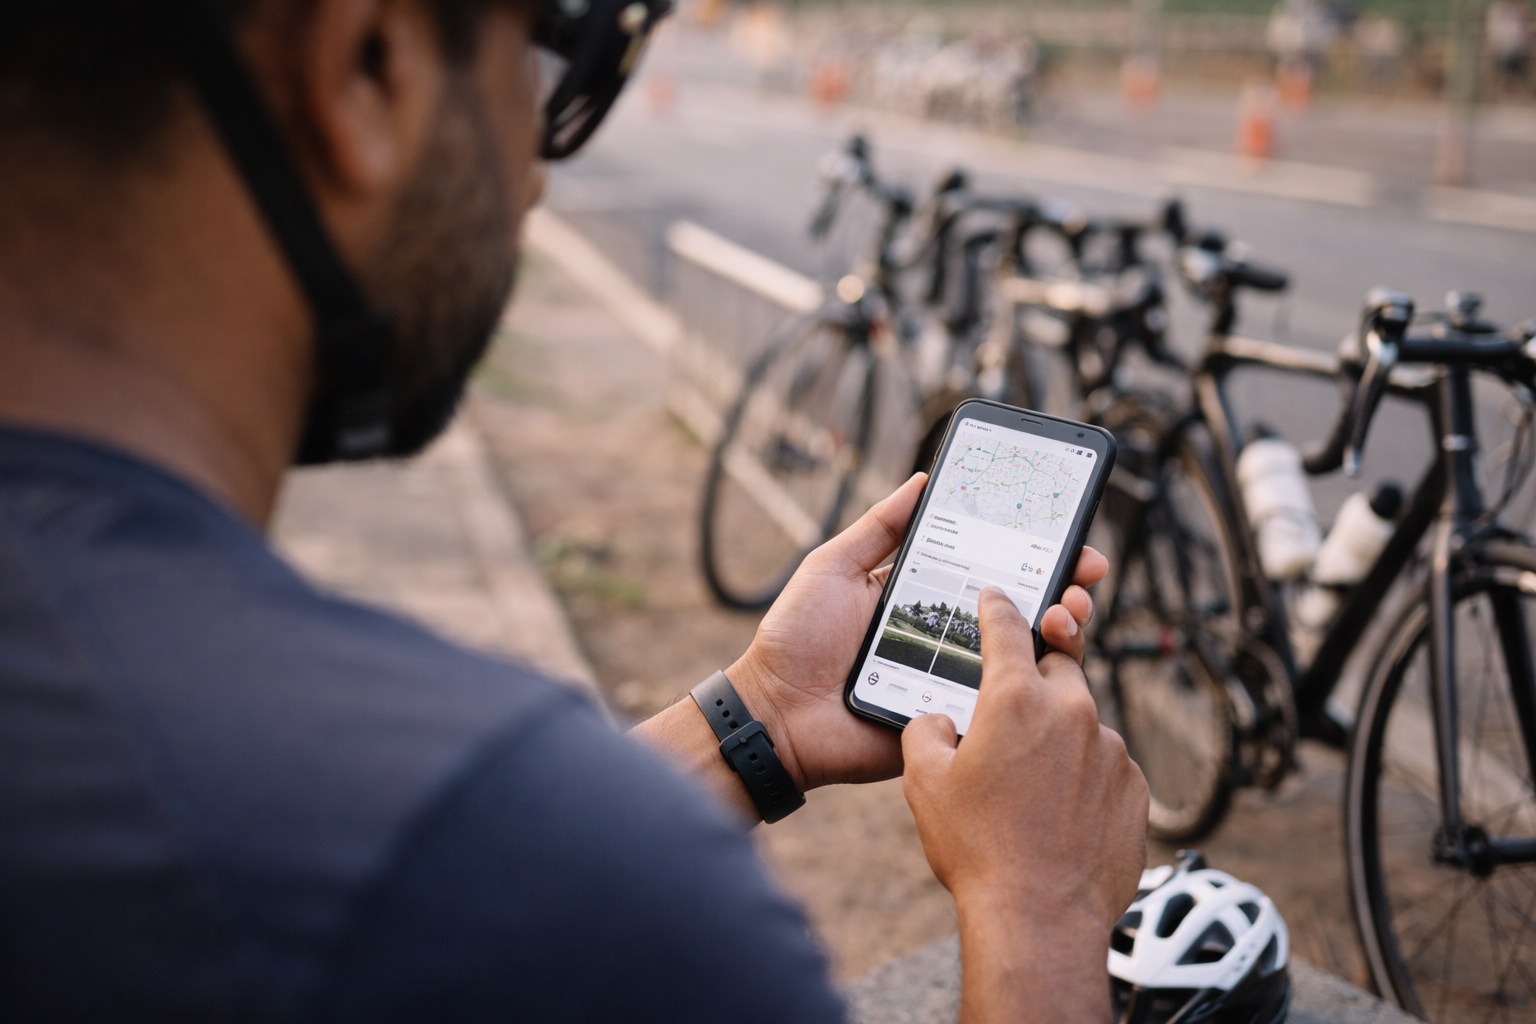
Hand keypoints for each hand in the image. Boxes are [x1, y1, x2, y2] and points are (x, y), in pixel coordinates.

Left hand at [729, 473, 1108, 792]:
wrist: (774, 713)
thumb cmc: (795, 639)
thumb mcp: (833, 566)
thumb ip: (879, 527)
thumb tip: (923, 480)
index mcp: (926, 598)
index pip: (991, 569)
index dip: (1033, 552)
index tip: (1068, 532)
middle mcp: (949, 637)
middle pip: (1021, 611)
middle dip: (1065, 587)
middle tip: (1086, 571)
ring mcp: (954, 681)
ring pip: (1023, 658)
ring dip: (1061, 631)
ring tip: (1071, 610)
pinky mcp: (951, 721)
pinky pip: (999, 707)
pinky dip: (1030, 687)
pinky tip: (1046, 660)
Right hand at [901, 588, 1147, 1021]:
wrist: (1040, 918)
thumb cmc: (979, 850)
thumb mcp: (924, 783)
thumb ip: (925, 732)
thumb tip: (938, 723)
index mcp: (1016, 700)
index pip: (1008, 627)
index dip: (997, 606)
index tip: (996, 598)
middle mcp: (1072, 712)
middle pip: (1057, 664)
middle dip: (1035, 670)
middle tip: (1011, 696)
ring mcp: (1110, 750)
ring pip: (1081, 720)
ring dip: (1057, 733)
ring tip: (1028, 783)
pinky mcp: (1134, 787)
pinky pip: (1104, 763)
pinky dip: (1082, 774)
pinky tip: (1058, 811)